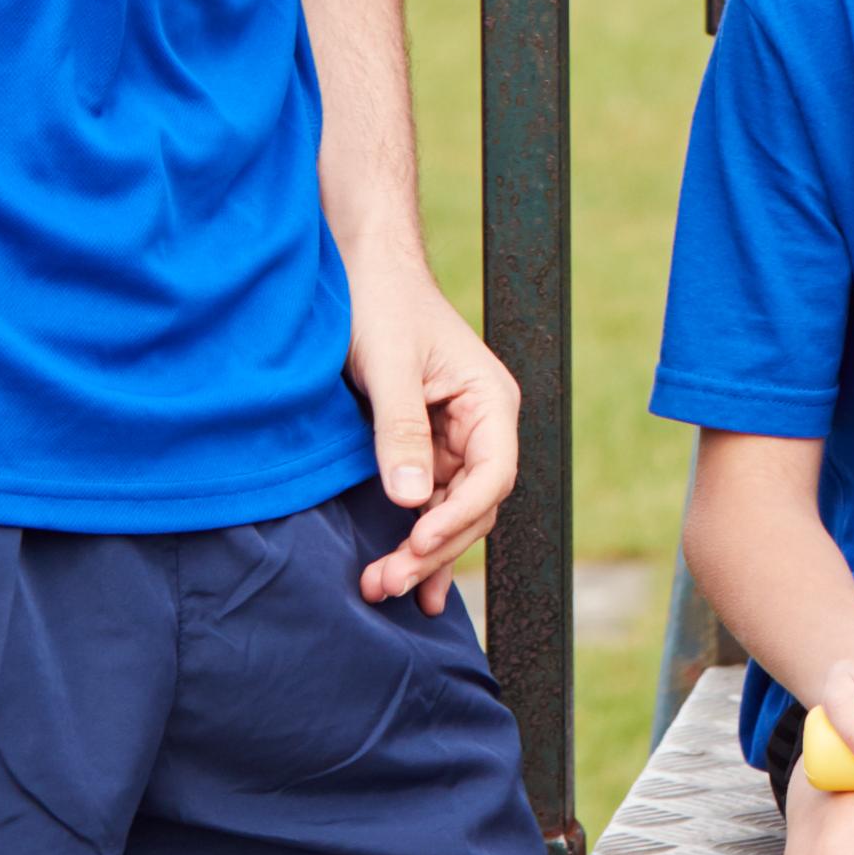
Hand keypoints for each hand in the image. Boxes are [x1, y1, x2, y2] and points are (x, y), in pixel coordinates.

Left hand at [343, 250, 519, 610]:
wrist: (359, 267)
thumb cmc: (380, 302)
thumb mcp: (387, 364)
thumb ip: (401, 430)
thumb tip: (411, 499)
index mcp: (491, 401)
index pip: (494, 474)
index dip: (459, 515)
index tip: (416, 540)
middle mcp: (482, 426)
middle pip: (474, 505)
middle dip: (434, 548)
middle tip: (385, 581)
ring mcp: (454, 441)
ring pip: (451, 513)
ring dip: (421, 552)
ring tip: (381, 587)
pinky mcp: (423, 448)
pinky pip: (430, 504)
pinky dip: (421, 542)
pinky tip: (416, 585)